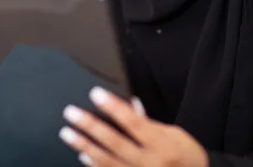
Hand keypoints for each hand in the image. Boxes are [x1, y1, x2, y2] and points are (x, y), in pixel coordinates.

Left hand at [58, 86, 208, 165]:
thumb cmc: (186, 156)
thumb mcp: (175, 135)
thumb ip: (150, 122)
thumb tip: (130, 104)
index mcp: (162, 144)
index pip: (134, 123)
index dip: (114, 107)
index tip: (96, 94)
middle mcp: (150, 162)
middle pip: (115, 142)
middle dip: (91, 127)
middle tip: (71, 113)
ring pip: (107, 161)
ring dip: (84, 146)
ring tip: (67, 133)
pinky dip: (94, 165)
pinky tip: (82, 154)